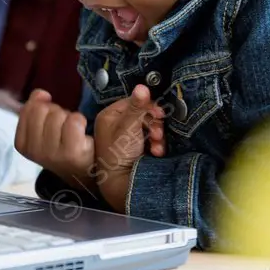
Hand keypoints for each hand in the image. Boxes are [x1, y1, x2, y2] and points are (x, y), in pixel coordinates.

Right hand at [14, 89, 94, 190]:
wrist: (83, 171)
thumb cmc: (61, 145)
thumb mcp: (42, 128)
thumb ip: (35, 107)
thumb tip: (40, 94)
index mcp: (22, 144)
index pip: (28, 109)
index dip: (42, 108)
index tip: (50, 122)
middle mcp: (34, 151)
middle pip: (43, 109)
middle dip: (56, 112)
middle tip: (63, 128)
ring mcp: (52, 154)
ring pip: (58, 114)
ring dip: (69, 118)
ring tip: (73, 133)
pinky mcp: (72, 153)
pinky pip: (74, 121)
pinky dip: (80, 122)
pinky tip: (82, 135)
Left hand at [94, 85, 164, 210]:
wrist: (120, 183)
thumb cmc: (119, 153)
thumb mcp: (129, 127)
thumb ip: (137, 107)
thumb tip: (142, 86)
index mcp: (109, 115)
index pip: (133, 101)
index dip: (148, 106)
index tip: (160, 114)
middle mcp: (115, 124)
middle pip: (142, 114)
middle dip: (154, 123)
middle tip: (158, 133)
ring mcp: (125, 137)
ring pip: (148, 127)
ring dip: (157, 135)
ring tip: (157, 145)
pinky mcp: (134, 148)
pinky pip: (149, 139)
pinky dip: (155, 144)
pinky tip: (157, 152)